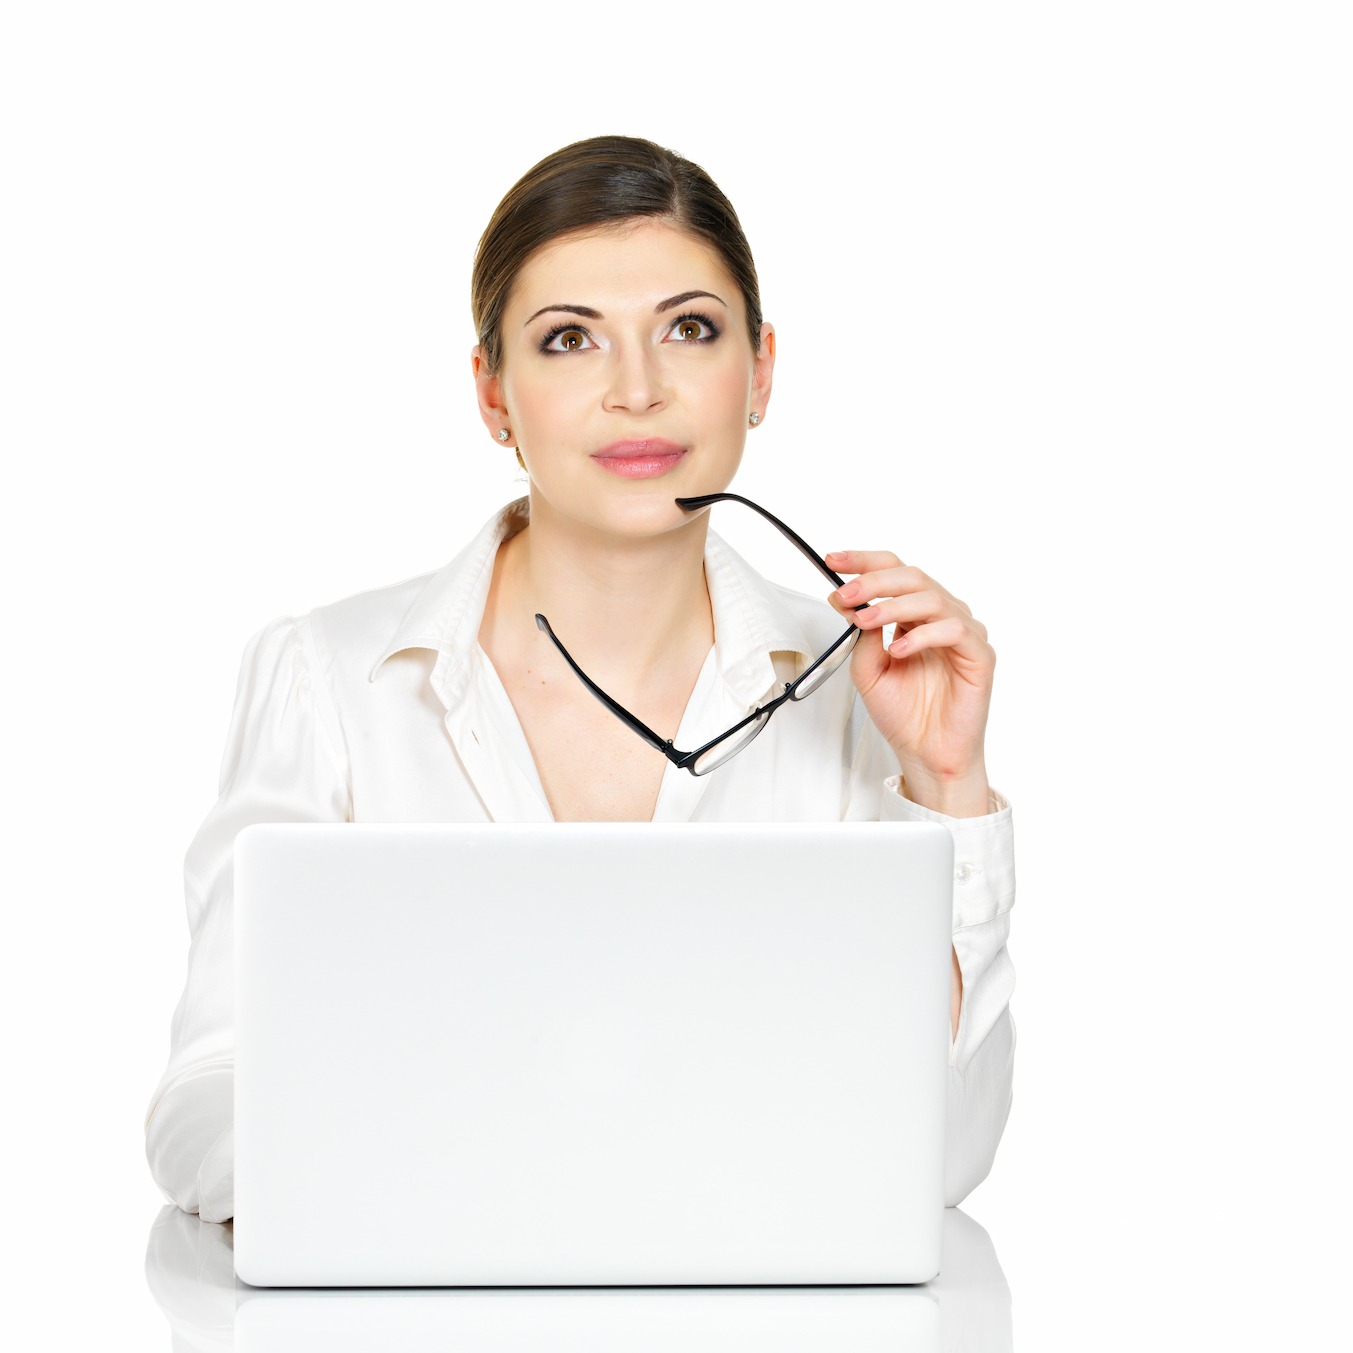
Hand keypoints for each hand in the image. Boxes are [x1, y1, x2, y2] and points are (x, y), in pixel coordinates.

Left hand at [825, 550, 994, 795]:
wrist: (926, 754)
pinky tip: (898, 649)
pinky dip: (922, 635)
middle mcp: (941, 617)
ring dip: (893, 605)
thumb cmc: (904, 714)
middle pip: (913, 576)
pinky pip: (954, 631)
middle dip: (874, 581)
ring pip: (932, 598)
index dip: (864, 562)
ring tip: (864, 620)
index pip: (894, 572)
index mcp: (915, 615)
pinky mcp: (979, 656)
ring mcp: (963, 634)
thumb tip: (846, 599)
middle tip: (847, 593)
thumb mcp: (867, 671)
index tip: (832, 561)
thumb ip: (860, 636)